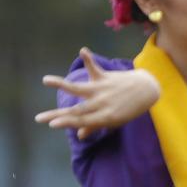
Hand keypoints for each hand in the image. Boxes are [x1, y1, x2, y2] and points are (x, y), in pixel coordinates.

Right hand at [35, 47, 160, 139]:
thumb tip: (80, 135)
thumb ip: (96, 125)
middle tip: (38, 118)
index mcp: (105, 117)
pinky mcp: (105, 77)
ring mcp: (103, 90)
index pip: (82, 121)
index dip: (67, 123)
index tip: (51, 124)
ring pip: (79, 88)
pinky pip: (95, 68)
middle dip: (57, 114)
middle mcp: (102, 104)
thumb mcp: (116, 120)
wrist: (147, 91)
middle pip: (76, 110)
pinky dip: (89, 59)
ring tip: (45, 80)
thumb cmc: (130, 108)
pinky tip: (83, 50)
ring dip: (61, 84)